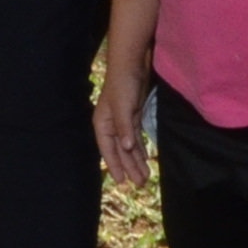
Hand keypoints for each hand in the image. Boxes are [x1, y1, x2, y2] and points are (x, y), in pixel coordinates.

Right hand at [93, 49, 152, 186]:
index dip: (114, 165)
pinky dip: (140, 150)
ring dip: (136, 161)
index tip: (121, 181)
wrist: (132, 63)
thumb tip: (127, 148)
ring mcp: (122, 121)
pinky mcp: (133, 117)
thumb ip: (125, 128)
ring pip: (129, 147)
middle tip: (139, 184)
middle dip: (129, 167)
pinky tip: (145, 160)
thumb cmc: (124, 84)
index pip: (108, 149)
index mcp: (103, 123)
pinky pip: (136, 138)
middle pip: (120, 151)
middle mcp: (111, 125)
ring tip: (144, 177)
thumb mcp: (123, 107)